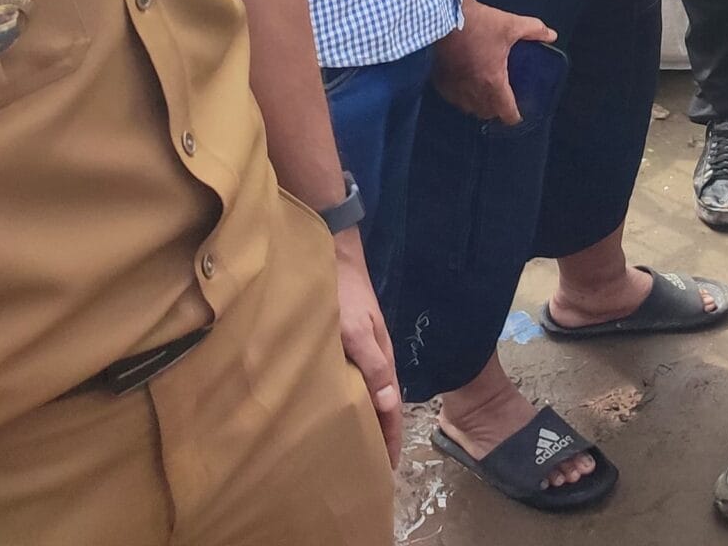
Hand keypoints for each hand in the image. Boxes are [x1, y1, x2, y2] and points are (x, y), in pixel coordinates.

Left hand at [329, 230, 403, 464]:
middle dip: (381, 435)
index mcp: (383, 359)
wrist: (335, 257)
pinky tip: (340, 409)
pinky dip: (354, 402)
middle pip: (383, 405)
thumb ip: (372, 364)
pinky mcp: (349, 345)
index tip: (387, 469)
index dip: (391, 438)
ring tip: (357, 446)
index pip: (392, 408)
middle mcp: (376, 359)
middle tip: (370, 467)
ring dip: (368, 420)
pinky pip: (355, 382)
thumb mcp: (357, 330)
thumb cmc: (345, 295)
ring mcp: (363, 351)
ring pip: (369, 394)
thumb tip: (390, 402)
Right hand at [430, 0, 556, 125]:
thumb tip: (551, 34)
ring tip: (484, 94)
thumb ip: (534, 30)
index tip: (518, 113)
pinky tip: (464, 86)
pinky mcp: (441, 80)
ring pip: (468, 108)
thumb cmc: (477, 23)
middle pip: (487, 113)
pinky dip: (459, 96)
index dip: (515, 116)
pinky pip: (452, 98)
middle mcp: (473, 90)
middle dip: (497, 109)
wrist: (446, 16)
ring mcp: (455, 87)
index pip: (506, 112)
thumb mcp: (511, 25)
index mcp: (493, 81)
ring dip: (478, 105)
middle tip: (503, 99)